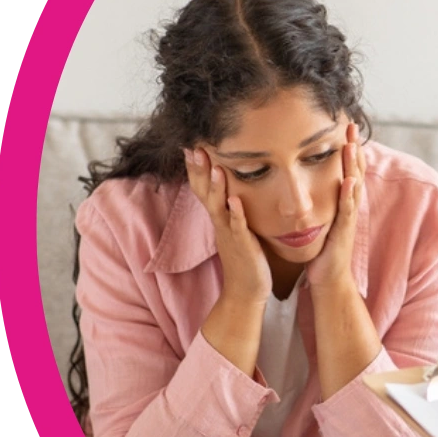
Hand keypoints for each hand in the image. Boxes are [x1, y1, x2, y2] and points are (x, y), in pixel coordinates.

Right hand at [184, 147, 271, 304]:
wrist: (245, 291)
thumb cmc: (244, 258)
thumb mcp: (236, 228)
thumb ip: (233, 209)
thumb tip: (235, 189)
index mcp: (219, 218)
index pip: (203, 188)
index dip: (196, 169)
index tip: (192, 145)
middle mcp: (220, 224)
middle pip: (204, 193)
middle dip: (199, 171)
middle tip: (194, 147)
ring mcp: (230, 235)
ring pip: (219, 208)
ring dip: (216, 188)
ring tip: (215, 167)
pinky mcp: (243, 246)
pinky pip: (238, 228)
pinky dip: (236, 215)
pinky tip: (235, 201)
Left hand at [307, 122, 366, 290]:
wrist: (329, 278)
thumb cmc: (324, 249)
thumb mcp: (322, 218)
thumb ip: (321, 200)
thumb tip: (311, 180)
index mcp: (342, 201)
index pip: (347, 168)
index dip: (347, 148)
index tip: (343, 126)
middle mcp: (349, 207)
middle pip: (355, 171)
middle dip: (353, 148)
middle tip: (351, 125)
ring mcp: (348, 219)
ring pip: (353, 186)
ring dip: (353, 166)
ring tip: (352, 145)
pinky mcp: (344, 232)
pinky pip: (347, 211)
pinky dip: (349, 195)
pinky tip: (349, 181)